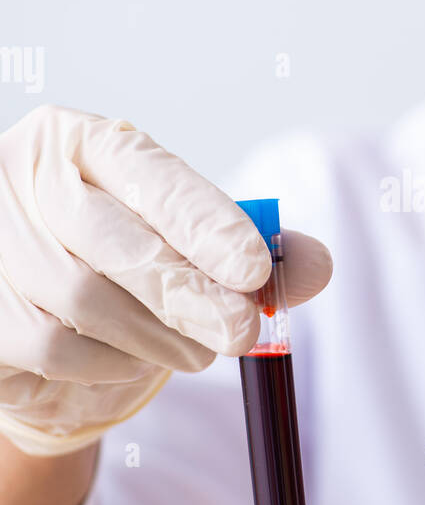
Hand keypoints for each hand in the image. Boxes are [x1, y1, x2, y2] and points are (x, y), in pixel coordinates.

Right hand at [0, 104, 332, 455]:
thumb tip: (316, 265)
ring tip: (196, 352)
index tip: (257, 270)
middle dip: (189, 294)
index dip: (208, 225)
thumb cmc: (117, 259)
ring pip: (84, 302)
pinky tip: (130, 359)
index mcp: (81, 141)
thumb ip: (252, 250)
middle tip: (241, 331)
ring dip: (155, 339)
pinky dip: (105, 363)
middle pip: (114, 243)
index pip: (151, 176)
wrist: (36, 307)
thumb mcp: (184, 240)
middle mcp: (24, 176)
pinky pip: (51, 346)